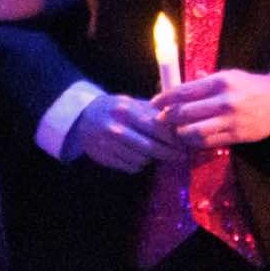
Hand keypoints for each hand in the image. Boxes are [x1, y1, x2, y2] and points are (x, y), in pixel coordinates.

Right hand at [63, 92, 186, 171]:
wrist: (84, 117)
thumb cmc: (117, 109)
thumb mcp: (133, 103)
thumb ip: (154, 112)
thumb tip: (180, 122)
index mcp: (126, 111)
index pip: (155, 128)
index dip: (172, 138)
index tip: (185, 143)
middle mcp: (115, 129)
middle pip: (149, 147)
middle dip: (169, 153)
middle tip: (182, 156)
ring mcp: (107, 145)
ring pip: (140, 159)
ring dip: (153, 158)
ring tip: (159, 153)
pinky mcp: (103, 158)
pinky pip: (129, 167)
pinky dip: (140, 164)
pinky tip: (142, 157)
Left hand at [152, 69, 269, 149]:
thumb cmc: (252, 86)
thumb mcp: (231, 76)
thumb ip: (206, 80)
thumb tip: (183, 85)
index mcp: (221, 81)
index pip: (185, 91)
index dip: (166, 98)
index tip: (154, 103)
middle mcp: (225, 101)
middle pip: (186, 112)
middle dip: (168, 117)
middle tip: (159, 119)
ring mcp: (230, 120)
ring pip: (194, 131)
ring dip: (180, 133)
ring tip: (174, 132)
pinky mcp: (236, 136)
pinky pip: (208, 142)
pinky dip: (195, 142)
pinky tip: (189, 139)